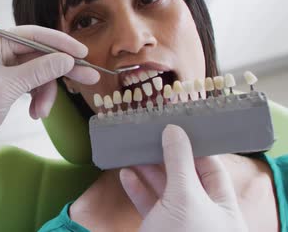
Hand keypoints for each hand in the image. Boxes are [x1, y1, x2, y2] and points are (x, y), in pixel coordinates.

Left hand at [0, 25, 98, 158]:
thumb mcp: (5, 89)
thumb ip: (37, 72)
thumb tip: (66, 59)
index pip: (33, 35)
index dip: (60, 43)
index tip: (83, 53)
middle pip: (38, 54)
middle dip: (59, 70)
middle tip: (88, 79)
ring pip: (35, 72)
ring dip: (44, 92)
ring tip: (41, 113)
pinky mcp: (1, 81)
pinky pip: (27, 83)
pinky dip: (34, 97)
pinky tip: (35, 112)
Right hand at [119, 125, 247, 231]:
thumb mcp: (184, 196)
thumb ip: (179, 161)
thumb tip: (174, 130)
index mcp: (223, 208)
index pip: (212, 169)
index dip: (195, 148)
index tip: (176, 129)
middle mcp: (203, 214)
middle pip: (186, 177)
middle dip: (166, 157)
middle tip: (150, 136)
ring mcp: (179, 223)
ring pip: (164, 190)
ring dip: (147, 170)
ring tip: (133, 150)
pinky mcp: (158, 229)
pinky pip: (149, 204)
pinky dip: (137, 188)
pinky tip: (126, 174)